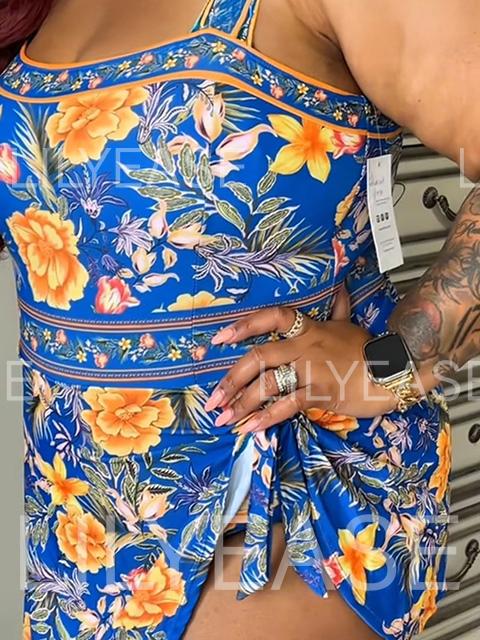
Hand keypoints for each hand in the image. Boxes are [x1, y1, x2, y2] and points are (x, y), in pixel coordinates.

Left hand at [204, 285, 398, 433]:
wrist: (392, 373)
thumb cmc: (368, 350)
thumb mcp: (349, 325)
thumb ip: (338, 308)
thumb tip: (339, 286)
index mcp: (308, 328)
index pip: (271, 317)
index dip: (243, 325)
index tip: (219, 339)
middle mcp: (304, 347)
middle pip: (258, 357)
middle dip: (231, 378)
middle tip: (213, 397)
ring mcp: (311, 371)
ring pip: (267, 385)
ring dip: (241, 403)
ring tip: (223, 419)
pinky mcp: (319, 394)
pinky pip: (286, 406)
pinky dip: (265, 419)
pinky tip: (248, 429)